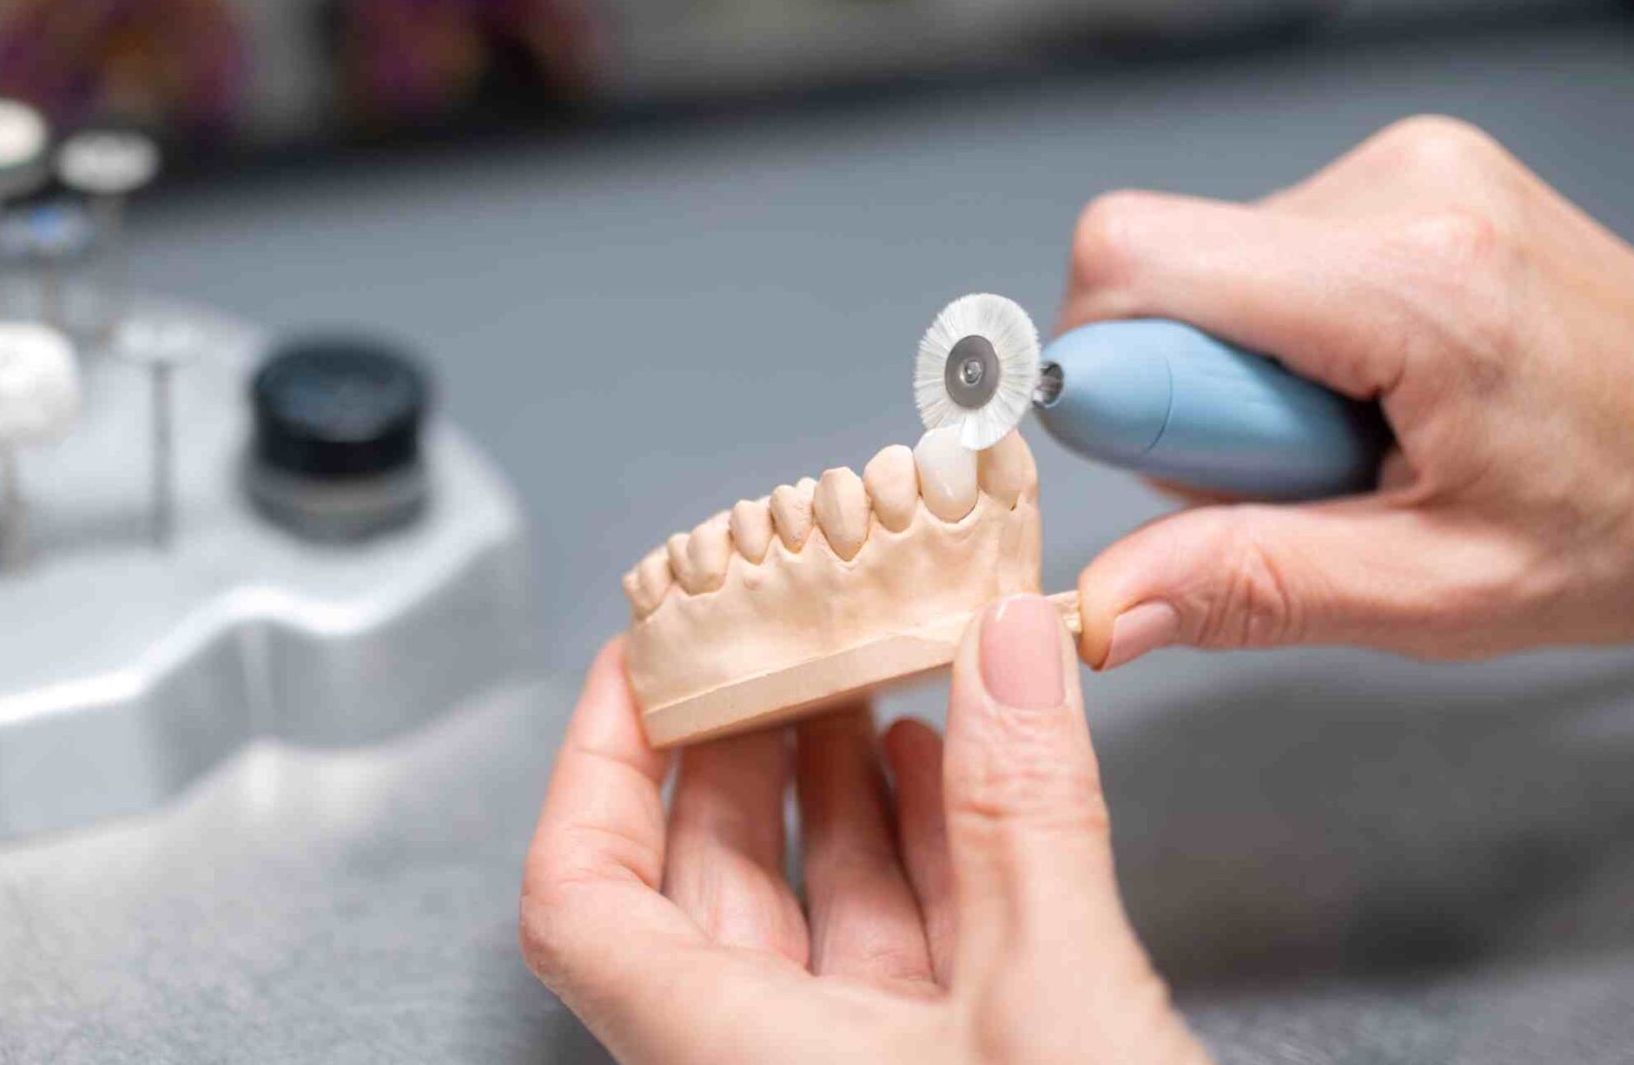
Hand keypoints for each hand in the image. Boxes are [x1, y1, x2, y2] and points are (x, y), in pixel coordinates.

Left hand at [520, 599, 1207, 1064]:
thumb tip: (1002, 643)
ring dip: (842, 791)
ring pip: (808, 922)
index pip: (579, 900)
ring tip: (886, 673)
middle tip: (792, 629)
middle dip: (746, 744)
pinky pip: (894, 965)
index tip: (644, 653)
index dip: (594, 765)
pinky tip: (956, 776)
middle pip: (700, 886)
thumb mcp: (1054, 1004)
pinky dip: (918, 861)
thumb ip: (1024, 816)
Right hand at [1061, 115, 1633, 668]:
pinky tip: (1382, 396)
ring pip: (1215, 263)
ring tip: (1365, 442)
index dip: (1105, 367)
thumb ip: (1253, 584)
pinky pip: (1271, 250)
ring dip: (1247, 372)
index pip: (1137, 258)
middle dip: (1194, 392)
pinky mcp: (1419, 170)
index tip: (1174, 462)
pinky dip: (1291, 339)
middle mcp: (1410, 187)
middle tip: (1307, 476)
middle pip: (1168, 267)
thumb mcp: (1439, 594)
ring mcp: (1418, 164)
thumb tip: (1101, 604)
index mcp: (1416, 284)